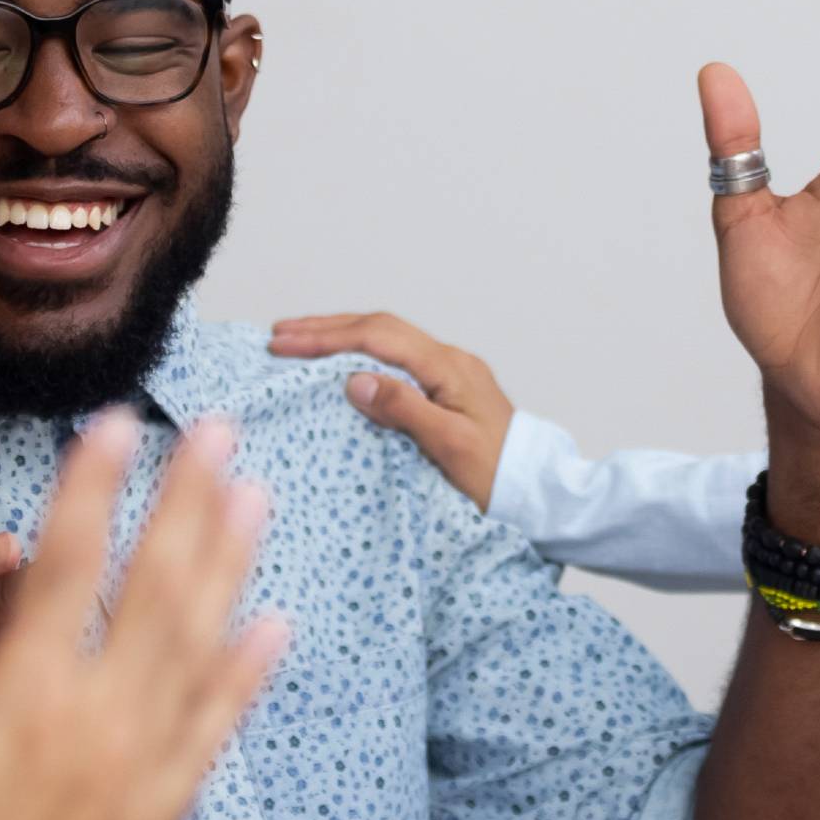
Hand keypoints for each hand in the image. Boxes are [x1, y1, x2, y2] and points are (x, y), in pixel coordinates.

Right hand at [0, 412, 286, 819]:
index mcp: (24, 698)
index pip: (72, 560)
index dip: (95, 483)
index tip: (115, 422)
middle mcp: (100, 727)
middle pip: (159, 587)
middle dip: (190, 500)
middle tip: (219, 431)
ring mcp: (139, 779)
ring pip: (202, 646)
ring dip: (232, 566)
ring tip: (258, 498)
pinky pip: (216, 732)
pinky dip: (248, 676)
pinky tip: (271, 632)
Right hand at [268, 313, 513, 510]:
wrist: (540, 491)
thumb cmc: (498, 476)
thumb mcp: (449, 446)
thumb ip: (404, 409)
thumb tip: (354, 379)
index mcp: (448, 367)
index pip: (376, 338)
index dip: (326, 338)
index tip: (284, 344)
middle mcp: (449, 360)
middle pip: (379, 329)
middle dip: (326, 328)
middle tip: (279, 335)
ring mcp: (450, 373)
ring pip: (387, 340)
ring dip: (342, 336)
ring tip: (300, 341)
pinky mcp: (448, 389)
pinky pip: (396, 358)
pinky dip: (361, 354)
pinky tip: (342, 365)